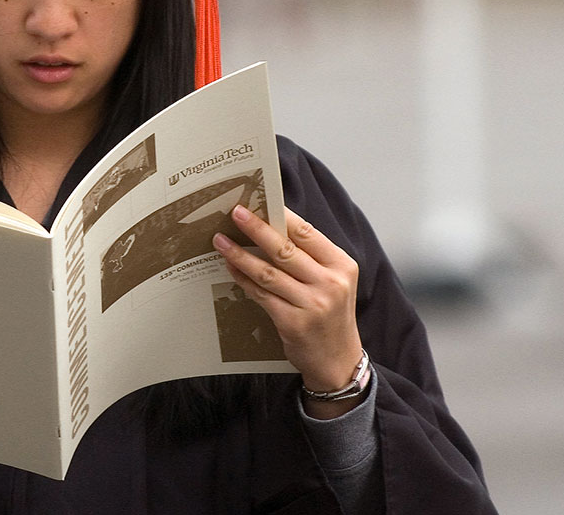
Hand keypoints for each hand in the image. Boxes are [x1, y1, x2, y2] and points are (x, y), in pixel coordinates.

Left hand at [213, 206, 365, 415]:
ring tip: (221, 241)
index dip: (282, 215)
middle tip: (235, 213)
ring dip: (240, 254)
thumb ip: (310, 258)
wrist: (338, 361)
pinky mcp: (293, 322)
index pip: (307, 233)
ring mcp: (312, 304)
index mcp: (342, 265)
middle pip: (285, 249)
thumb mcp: (333, 282)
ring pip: (268, 271)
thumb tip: (271, 228)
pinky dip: (243, 279)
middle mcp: (330, 283)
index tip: (260, 201)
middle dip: (256, 228)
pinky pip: (261, 294)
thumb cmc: (331, 316)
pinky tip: (230, 268)